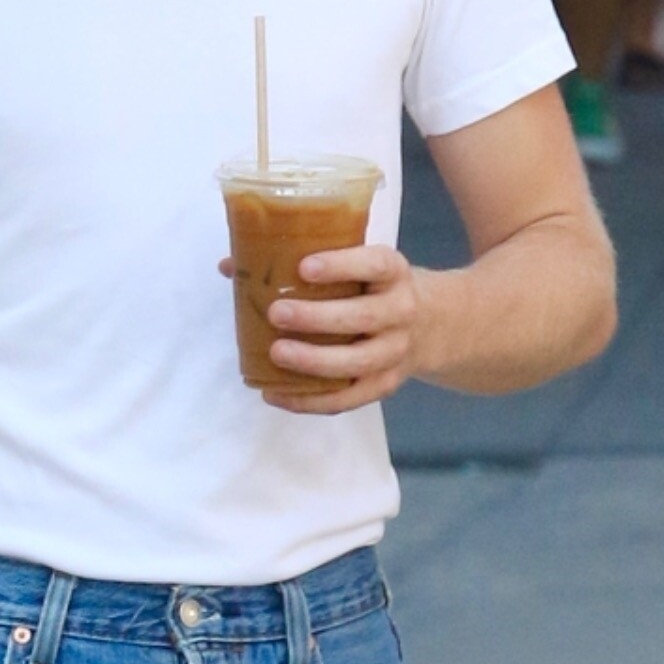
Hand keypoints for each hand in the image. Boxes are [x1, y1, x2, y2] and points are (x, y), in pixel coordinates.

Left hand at [235, 240, 452, 413]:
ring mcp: (396, 352)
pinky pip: (349, 398)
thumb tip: (230, 265)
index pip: (375, 264)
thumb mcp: (357, 266)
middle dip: (318, 318)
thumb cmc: (373, 288)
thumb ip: (303, 262)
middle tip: (277, 313)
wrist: (433, 325)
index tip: (304, 267)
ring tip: (277, 353)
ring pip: (358, 362)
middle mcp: (402, 311)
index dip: (342, 266)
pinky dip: (311, 401)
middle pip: (364, 318)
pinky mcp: (385, 384)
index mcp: (394, 272)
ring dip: (314, 361)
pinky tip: (276, 394)